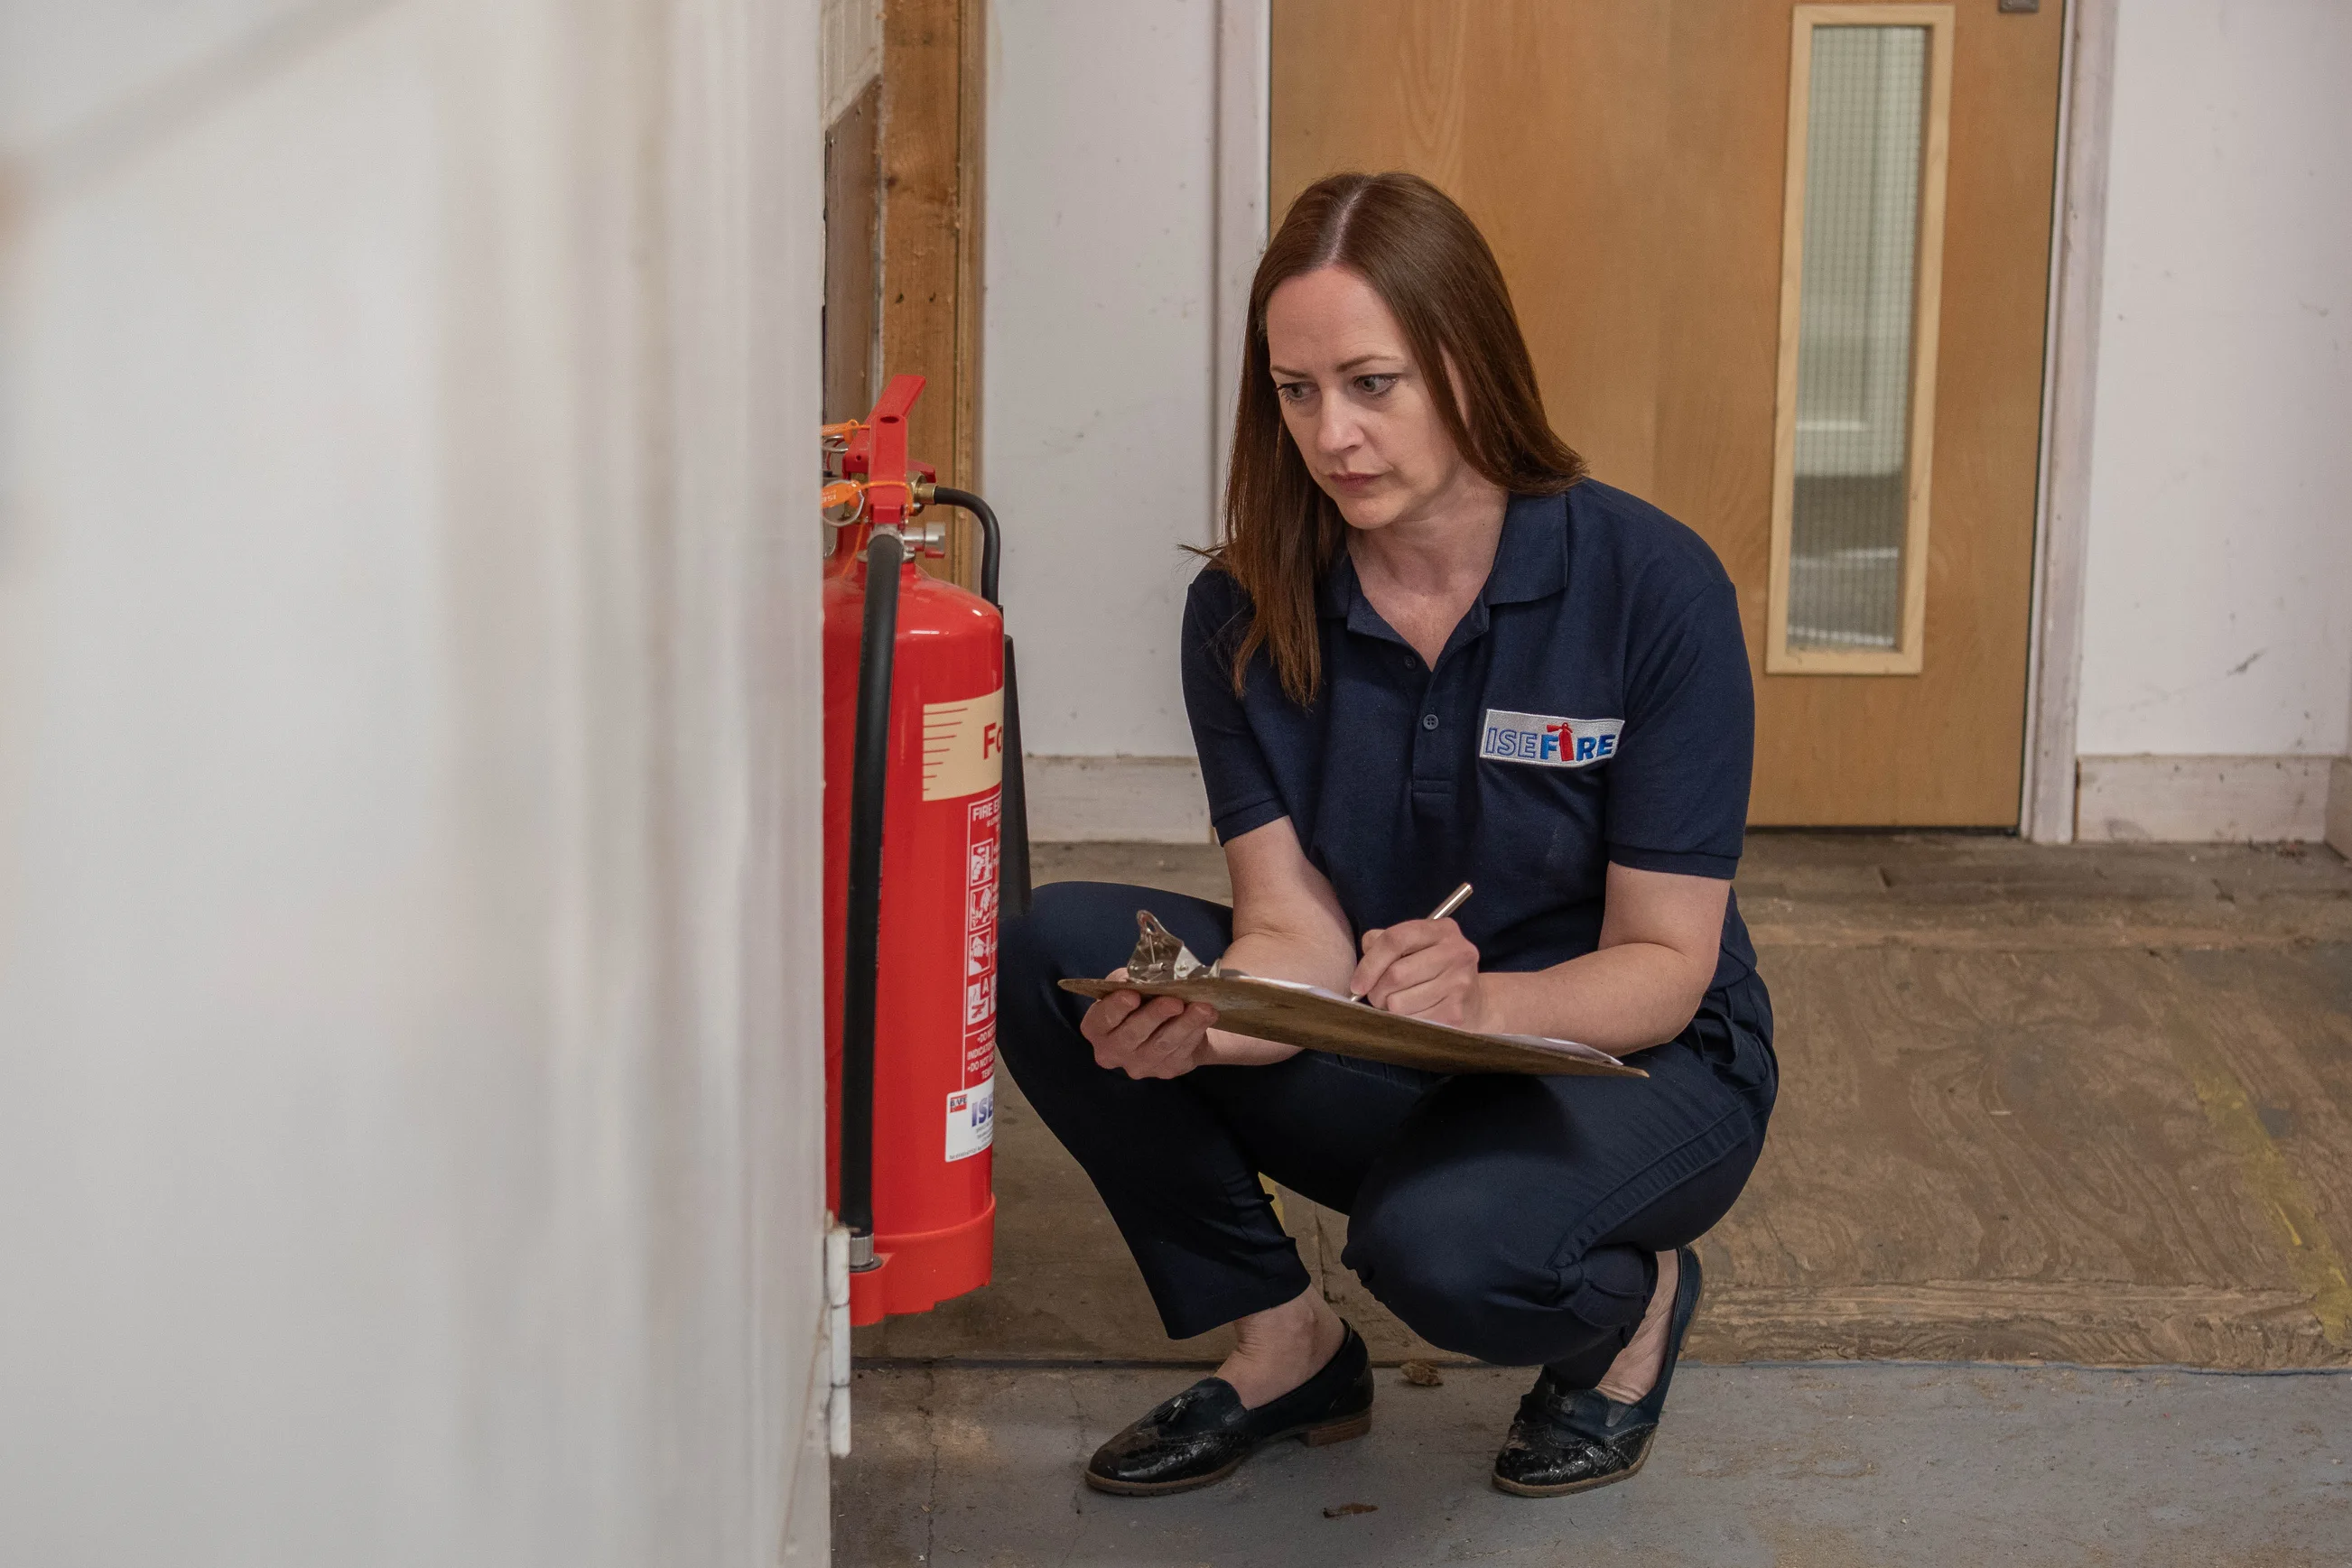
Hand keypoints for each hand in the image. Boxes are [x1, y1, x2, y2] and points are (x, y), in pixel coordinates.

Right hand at [1079, 967, 1220, 1079]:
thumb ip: (1127, 980)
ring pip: (1161, 1046)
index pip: (1101, 1020)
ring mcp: (1139, 1066)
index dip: (1116, 1008)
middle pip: (1131, 1036)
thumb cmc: (1141, 997)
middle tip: (1175, 1001)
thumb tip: (1140, 979)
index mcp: (1096, 1028)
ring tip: (1203, 1008)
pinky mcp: (1165, 1070)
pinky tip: (1207, 1017)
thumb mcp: (1128, 983)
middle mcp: (1111, 1052)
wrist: (1169, 1020)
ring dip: (1184, 1025)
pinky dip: (1195, 1032)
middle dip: (1154, 1016)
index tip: (1133, 995)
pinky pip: (1181, 1052)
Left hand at [1349, 918, 1484, 1027]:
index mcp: (1442, 930)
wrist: (1476, 1001)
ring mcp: (1459, 983)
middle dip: (1376, 991)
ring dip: (1388, 1008)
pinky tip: (1413, 1014)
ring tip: (1397, 1004)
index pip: (1395, 939)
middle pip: (1396, 974)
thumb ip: (1383, 943)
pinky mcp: (1456, 1012)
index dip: (1369, 963)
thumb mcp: (1415, 947)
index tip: (1357, 985)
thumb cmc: (1435, 971)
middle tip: (1377, 997)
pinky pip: (1411, 1021)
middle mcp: (1456, 952)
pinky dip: (1404, 1022)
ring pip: (1400, 1002)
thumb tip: (1362, 967)